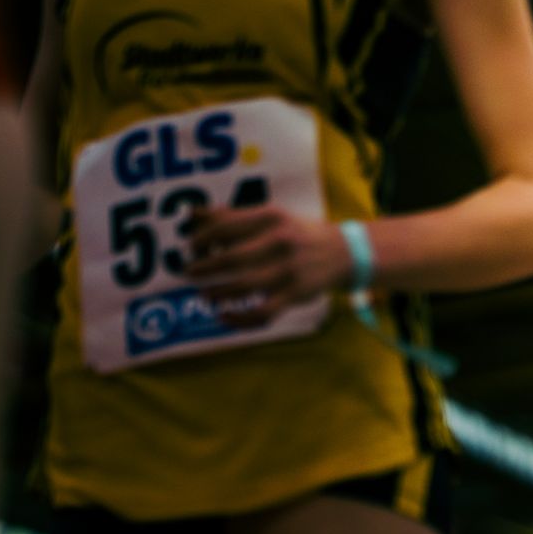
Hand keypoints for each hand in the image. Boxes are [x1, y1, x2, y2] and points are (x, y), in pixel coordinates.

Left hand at [184, 204, 349, 326]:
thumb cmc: (296, 233)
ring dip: (217, 293)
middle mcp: (280, 241)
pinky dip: (238, 318)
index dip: (202, 239)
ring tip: (204, 294)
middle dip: (204, 268)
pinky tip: (223, 316)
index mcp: (271, 217)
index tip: (190, 247)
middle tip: (188, 273)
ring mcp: (289, 270)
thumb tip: (190, 215)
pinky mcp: (296, 294)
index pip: (226, 226)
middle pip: (231, 258)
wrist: (344, 252)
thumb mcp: (270, 217)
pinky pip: (261, 312)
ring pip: (243, 286)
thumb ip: (232, 216)